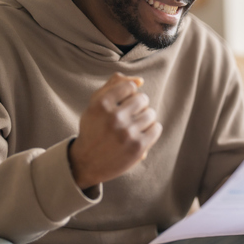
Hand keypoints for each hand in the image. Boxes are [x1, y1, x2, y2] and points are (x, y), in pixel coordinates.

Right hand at [68, 73, 162, 189]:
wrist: (87, 162)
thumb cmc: (94, 128)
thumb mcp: (95, 104)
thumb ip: (114, 85)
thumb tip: (140, 80)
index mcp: (100, 104)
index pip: (130, 87)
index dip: (128, 95)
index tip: (121, 104)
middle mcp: (113, 118)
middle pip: (143, 99)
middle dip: (138, 106)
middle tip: (128, 116)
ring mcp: (127, 133)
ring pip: (151, 113)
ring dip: (144, 118)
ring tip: (133, 126)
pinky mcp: (138, 147)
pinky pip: (157, 128)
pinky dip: (151, 130)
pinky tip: (140, 134)